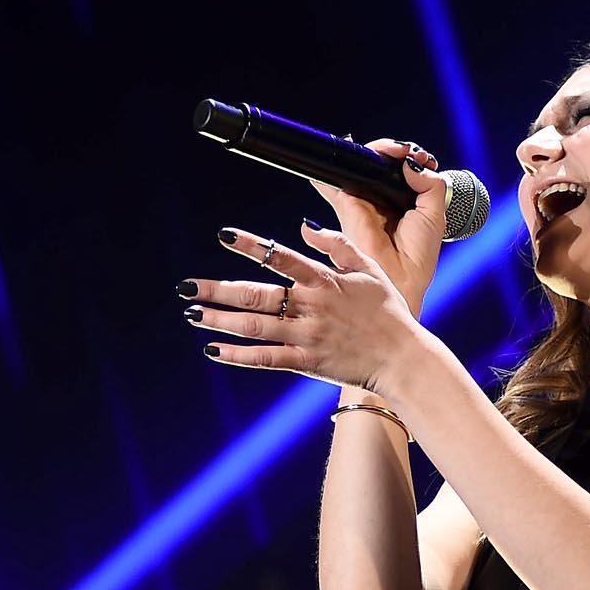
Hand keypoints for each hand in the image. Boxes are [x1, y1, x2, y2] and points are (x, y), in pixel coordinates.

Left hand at [185, 220, 432, 399]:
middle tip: (186, 288)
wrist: (403, 359)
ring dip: (219, 320)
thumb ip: (338, 245)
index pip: (280, 256)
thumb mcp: (370, 269)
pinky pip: (266, 358)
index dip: (250, 245)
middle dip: (217, 290)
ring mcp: (307, 336)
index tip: (223, 235)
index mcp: (325, 280)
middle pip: (256, 295)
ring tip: (193, 314)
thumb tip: (305, 226)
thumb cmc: (388, 312)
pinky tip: (213, 350)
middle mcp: (311, 306)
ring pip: (254, 327)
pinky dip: (238, 355)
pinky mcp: (307, 362)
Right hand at [311, 138, 449, 319]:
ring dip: (376, 150)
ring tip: (392, 151)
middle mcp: (384, 198)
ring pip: (364, 164)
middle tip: (407, 152)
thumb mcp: (435, 213)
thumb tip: (411, 162)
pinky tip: (350, 150)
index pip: (405, 169)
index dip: (413, 157)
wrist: (399, 277)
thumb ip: (430, 183)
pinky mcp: (347, 204)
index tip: (423, 159)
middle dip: (395, 150)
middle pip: (383, 162)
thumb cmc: (418, 254)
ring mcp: (365, 200)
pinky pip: (338, 179)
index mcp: (406, 200)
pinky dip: (338, 164)